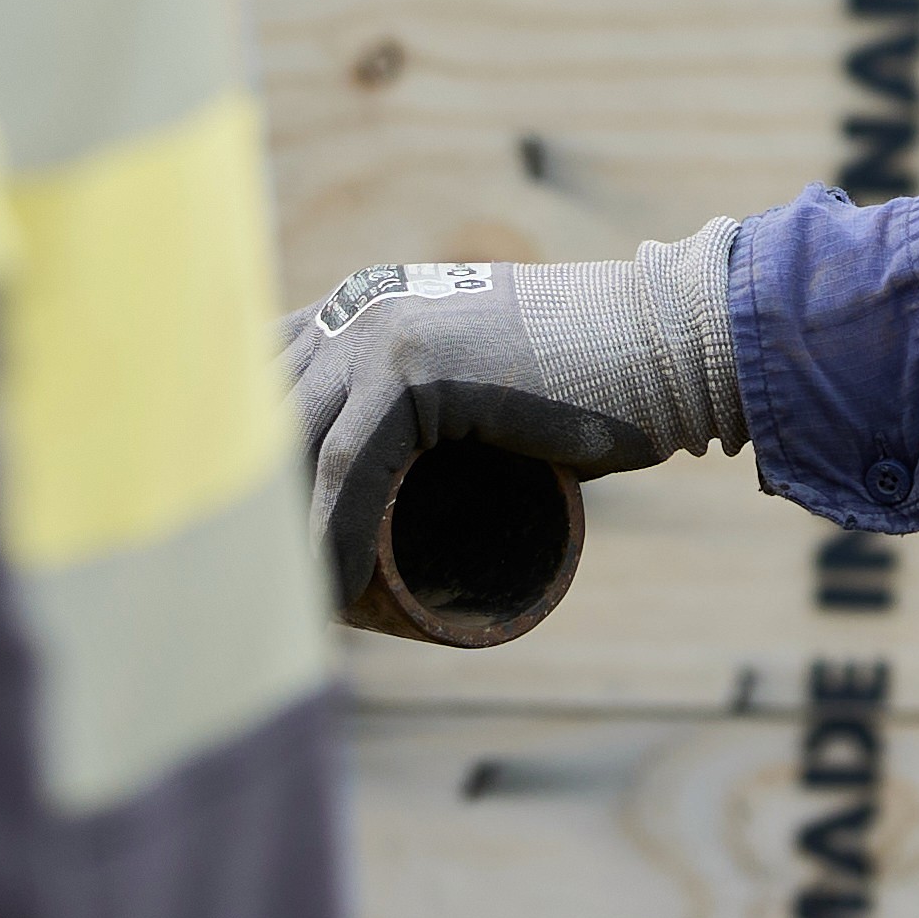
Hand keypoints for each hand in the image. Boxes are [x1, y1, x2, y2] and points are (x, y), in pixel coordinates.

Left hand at [288, 226, 743, 631]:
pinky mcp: (415, 365)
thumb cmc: (593, 386)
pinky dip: (335, 535)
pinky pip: (346, 464)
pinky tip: (335, 590)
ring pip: (293, 449)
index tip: (256, 551)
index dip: (246, 469)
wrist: (672, 345)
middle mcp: (358, 308)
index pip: (263, 390)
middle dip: (254, 512)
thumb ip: (436, 420)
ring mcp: (382, 328)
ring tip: (300, 611)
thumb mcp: (487, 387)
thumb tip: (399, 510)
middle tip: (274, 597)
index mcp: (364, 306)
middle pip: (263, 422)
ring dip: (287, 540)